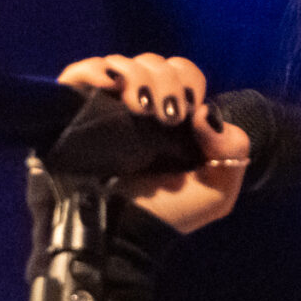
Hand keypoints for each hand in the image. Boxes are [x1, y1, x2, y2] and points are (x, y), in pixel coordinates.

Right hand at [54, 52, 250, 234]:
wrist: (121, 237)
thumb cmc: (165, 216)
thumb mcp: (216, 192)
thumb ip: (232, 151)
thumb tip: (206, 113)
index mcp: (168, 118)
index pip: (178, 72)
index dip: (186, 80)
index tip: (187, 110)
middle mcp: (134, 108)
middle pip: (150, 63)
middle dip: (163, 80)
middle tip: (165, 115)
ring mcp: (101, 109)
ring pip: (117, 64)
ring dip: (133, 76)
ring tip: (137, 108)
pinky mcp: (69, 113)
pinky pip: (75, 74)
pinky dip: (90, 71)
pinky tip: (106, 86)